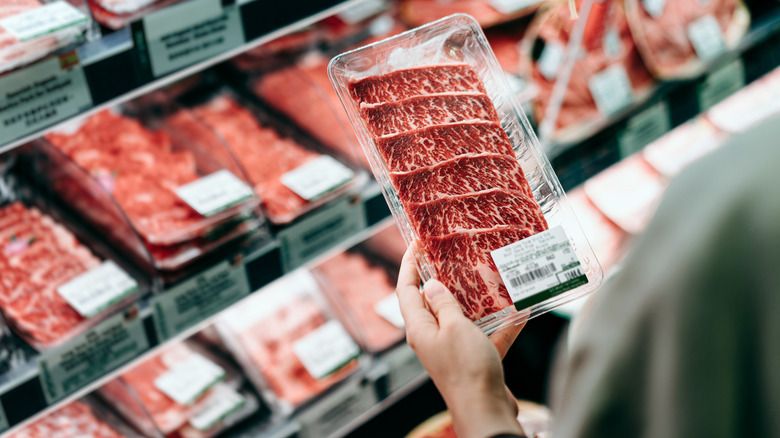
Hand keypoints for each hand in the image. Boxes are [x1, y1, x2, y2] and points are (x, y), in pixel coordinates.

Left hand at [396, 247, 525, 437]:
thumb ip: (443, 304)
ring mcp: (454, 349)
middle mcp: (433, 337)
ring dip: (476, 300)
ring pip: (462, 317)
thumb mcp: (454, 327)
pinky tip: (520, 311)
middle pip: (432, 302)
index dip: (408, 264)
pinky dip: (502, 325)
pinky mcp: (475, 360)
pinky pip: (487, 336)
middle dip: (443, 278)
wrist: (486, 410)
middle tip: (454, 254)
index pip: (406, 290)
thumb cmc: (466, 369)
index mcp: (419, 329)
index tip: (416, 243)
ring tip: (488, 276)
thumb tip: (430, 284)